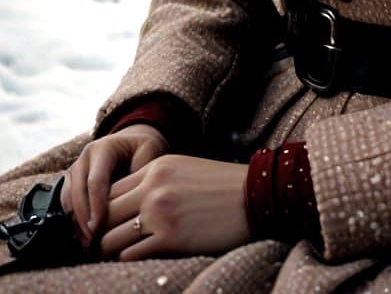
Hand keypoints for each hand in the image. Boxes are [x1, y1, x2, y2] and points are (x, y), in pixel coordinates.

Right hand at [61, 125, 168, 249]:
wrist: (134, 143)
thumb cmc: (145, 151)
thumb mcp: (149, 154)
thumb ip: (140, 177)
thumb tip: (130, 205)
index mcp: (104, 148)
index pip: (95, 181)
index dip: (96, 207)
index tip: (99, 229)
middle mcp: (86, 158)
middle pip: (77, 192)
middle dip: (83, 219)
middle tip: (92, 243)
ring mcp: (76, 169)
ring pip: (68, 199)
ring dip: (76, 223)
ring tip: (89, 245)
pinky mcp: (72, 182)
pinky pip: (66, 203)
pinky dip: (73, 221)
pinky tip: (85, 238)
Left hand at [100, 155, 249, 260]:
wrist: (254, 196)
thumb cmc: (220, 185)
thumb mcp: (183, 170)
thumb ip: (154, 182)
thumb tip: (127, 206)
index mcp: (156, 168)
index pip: (109, 190)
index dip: (101, 211)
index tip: (101, 225)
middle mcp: (153, 188)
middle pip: (104, 214)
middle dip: (98, 232)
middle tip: (98, 246)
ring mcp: (160, 214)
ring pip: (111, 238)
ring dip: (110, 251)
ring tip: (114, 257)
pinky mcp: (170, 239)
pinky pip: (131, 256)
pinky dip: (128, 260)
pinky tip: (138, 259)